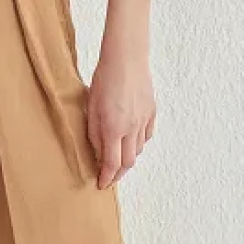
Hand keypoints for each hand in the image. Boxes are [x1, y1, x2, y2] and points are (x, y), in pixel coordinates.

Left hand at [85, 43, 156, 188]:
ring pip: (139, 149)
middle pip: (128, 162)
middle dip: (118, 174)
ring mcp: (144, 120)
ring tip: (118, 159)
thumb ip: (94, 133)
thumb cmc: (104, 79)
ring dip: (128, 158)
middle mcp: (131, 128)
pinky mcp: (151, 112)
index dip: (106, 178)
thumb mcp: (91, 108)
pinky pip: (147, 135)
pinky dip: (139, 143)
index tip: (101, 185)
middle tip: (109, 178)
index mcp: (113, 128)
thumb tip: (98, 153)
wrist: (126, 58)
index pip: (112, 164)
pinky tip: (132, 141)